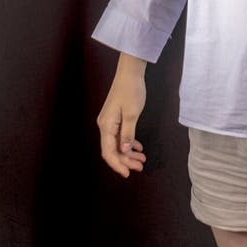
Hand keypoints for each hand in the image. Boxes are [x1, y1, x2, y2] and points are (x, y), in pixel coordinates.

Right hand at [96, 54, 147, 177]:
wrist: (130, 73)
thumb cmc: (131, 91)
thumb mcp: (132, 114)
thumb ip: (128, 134)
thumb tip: (124, 151)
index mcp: (106, 126)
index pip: (109, 152)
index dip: (117, 165)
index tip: (128, 174)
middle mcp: (105, 125)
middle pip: (113, 150)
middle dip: (126, 160)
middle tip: (140, 166)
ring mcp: (109, 122)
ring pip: (117, 143)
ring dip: (128, 153)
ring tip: (142, 159)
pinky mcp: (115, 118)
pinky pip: (120, 135)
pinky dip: (129, 142)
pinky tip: (139, 147)